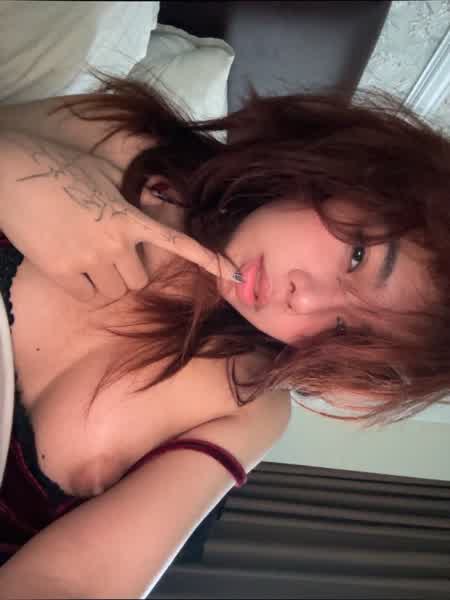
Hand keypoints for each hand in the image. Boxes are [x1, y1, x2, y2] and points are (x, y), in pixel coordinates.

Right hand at [0, 131, 240, 303]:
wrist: (8, 173)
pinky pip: (90, 297)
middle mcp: (115, 242)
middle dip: (132, 272)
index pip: (178, 244)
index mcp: (130, 216)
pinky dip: (88, 289)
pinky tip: (74, 268)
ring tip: (90, 259)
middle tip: (114, 256)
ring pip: (118, 291)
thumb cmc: (56, 166)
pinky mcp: (62, 272)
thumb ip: (131, 195)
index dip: (209, 261)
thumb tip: (152, 202)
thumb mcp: (102, 174)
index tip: (235, 276)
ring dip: (111, 281)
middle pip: (141, 280)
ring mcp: (89, 260)